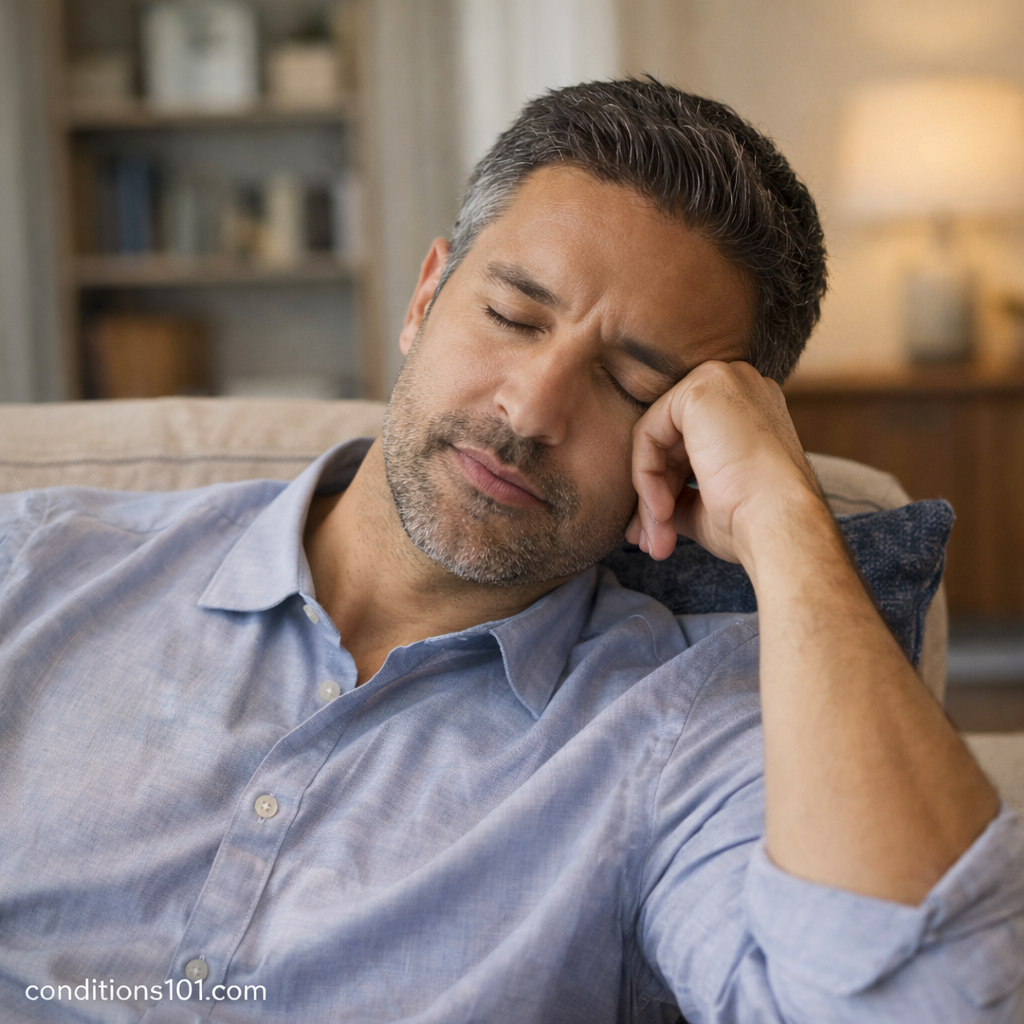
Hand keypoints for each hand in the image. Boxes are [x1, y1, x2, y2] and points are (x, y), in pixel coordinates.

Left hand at [625, 361, 824, 566]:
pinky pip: (648, 432)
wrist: (780, 523)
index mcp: (748, 411)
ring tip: (658, 537)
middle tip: (652, 543)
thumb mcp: (707, 506)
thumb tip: (644, 518)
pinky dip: (646, 474)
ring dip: (649, 493)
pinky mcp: (701, 387)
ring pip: (655, 438)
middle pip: (668, 441)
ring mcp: (721, 380)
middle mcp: (738, 386)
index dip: (667, 489)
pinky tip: (662, 510)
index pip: (687, 445)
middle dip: (654, 495)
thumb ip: (676, 495)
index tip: (660, 536)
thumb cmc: (754, 521)